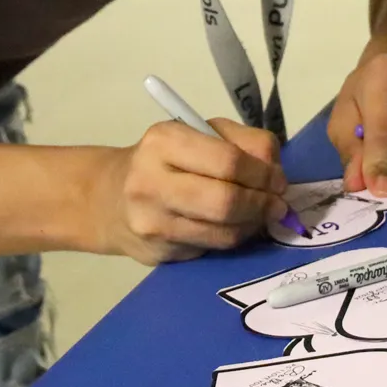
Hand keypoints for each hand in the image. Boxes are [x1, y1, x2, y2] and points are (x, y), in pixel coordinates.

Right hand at [86, 119, 289, 264]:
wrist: (108, 198)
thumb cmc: (163, 160)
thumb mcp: (197, 134)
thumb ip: (242, 143)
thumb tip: (277, 173)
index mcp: (164, 141)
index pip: (228, 161)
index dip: (264, 173)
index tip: (278, 180)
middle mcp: (151, 181)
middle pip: (227, 201)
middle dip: (263, 203)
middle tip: (277, 203)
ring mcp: (152, 221)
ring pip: (225, 231)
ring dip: (254, 225)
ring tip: (260, 215)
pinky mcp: (158, 252)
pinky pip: (213, 247)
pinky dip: (234, 237)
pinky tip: (234, 226)